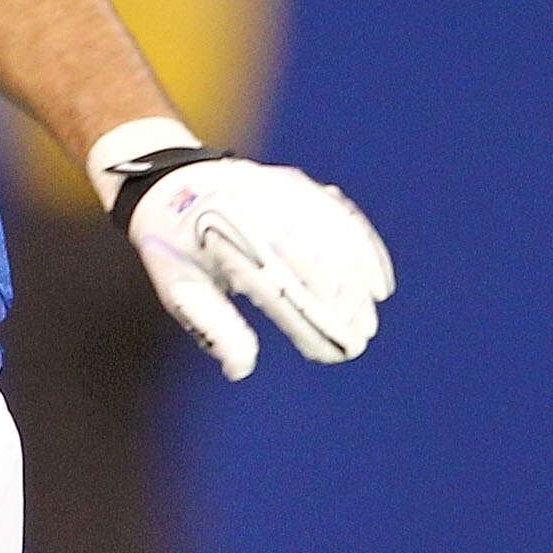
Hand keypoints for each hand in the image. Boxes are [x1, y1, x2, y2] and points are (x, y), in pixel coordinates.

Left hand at [90, 128, 394, 381]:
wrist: (173, 182)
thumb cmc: (176, 248)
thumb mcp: (180, 288)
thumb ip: (214, 326)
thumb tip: (241, 370)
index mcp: (220, 234)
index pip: (275, 287)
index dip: (307, 324)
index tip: (328, 355)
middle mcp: (256, 206)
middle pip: (313, 262)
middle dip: (341, 307)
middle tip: (357, 346)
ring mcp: (282, 191)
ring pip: (335, 241)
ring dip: (358, 285)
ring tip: (369, 323)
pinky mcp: (300, 185)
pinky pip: (342, 218)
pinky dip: (365, 251)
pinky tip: (379, 284)